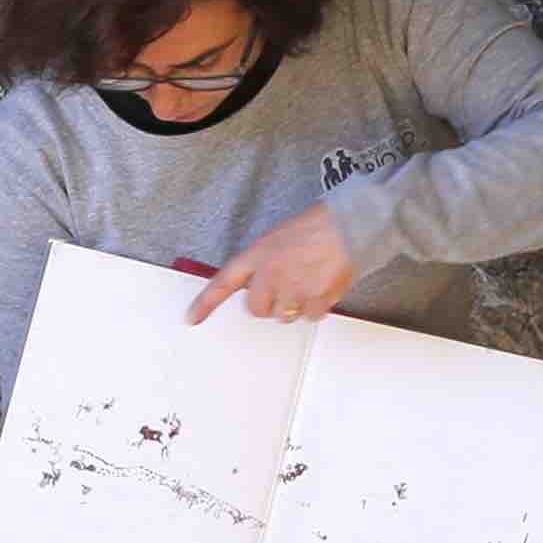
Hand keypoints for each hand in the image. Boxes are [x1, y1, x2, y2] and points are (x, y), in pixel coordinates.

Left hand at [189, 205, 357, 326]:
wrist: (350, 225)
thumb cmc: (318, 224)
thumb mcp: (279, 236)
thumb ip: (265, 261)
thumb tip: (264, 285)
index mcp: (257, 254)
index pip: (223, 282)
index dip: (206, 303)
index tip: (192, 318)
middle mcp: (270, 275)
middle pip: (257, 309)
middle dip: (269, 303)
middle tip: (286, 286)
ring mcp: (292, 290)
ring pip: (283, 315)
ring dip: (294, 305)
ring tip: (309, 280)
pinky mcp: (315, 301)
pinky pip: (309, 317)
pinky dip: (316, 307)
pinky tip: (323, 286)